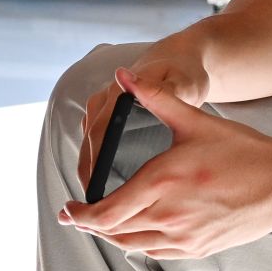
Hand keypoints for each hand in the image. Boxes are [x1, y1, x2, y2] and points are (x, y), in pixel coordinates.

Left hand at [60, 68, 271, 258]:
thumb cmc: (243, 151)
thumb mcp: (195, 121)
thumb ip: (155, 98)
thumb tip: (124, 77)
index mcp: (161, 184)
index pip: (106, 213)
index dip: (81, 216)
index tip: (68, 211)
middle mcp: (169, 216)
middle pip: (114, 232)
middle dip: (91, 225)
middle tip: (77, 216)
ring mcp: (186, 237)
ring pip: (134, 245)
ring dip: (113, 236)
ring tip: (101, 224)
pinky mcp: (200, 247)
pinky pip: (158, 252)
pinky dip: (139, 244)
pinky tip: (136, 232)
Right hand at [76, 56, 206, 195]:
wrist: (178, 60)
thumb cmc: (184, 73)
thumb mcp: (182, 82)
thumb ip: (162, 89)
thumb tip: (131, 81)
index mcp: (119, 93)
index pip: (99, 132)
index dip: (95, 163)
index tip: (96, 190)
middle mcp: (105, 101)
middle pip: (89, 143)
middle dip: (88, 176)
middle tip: (90, 210)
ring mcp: (103, 108)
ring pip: (89, 145)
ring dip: (90, 173)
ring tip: (95, 208)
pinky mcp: (107, 117)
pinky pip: (95, 144)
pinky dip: (97, 167)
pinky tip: (107, 191)